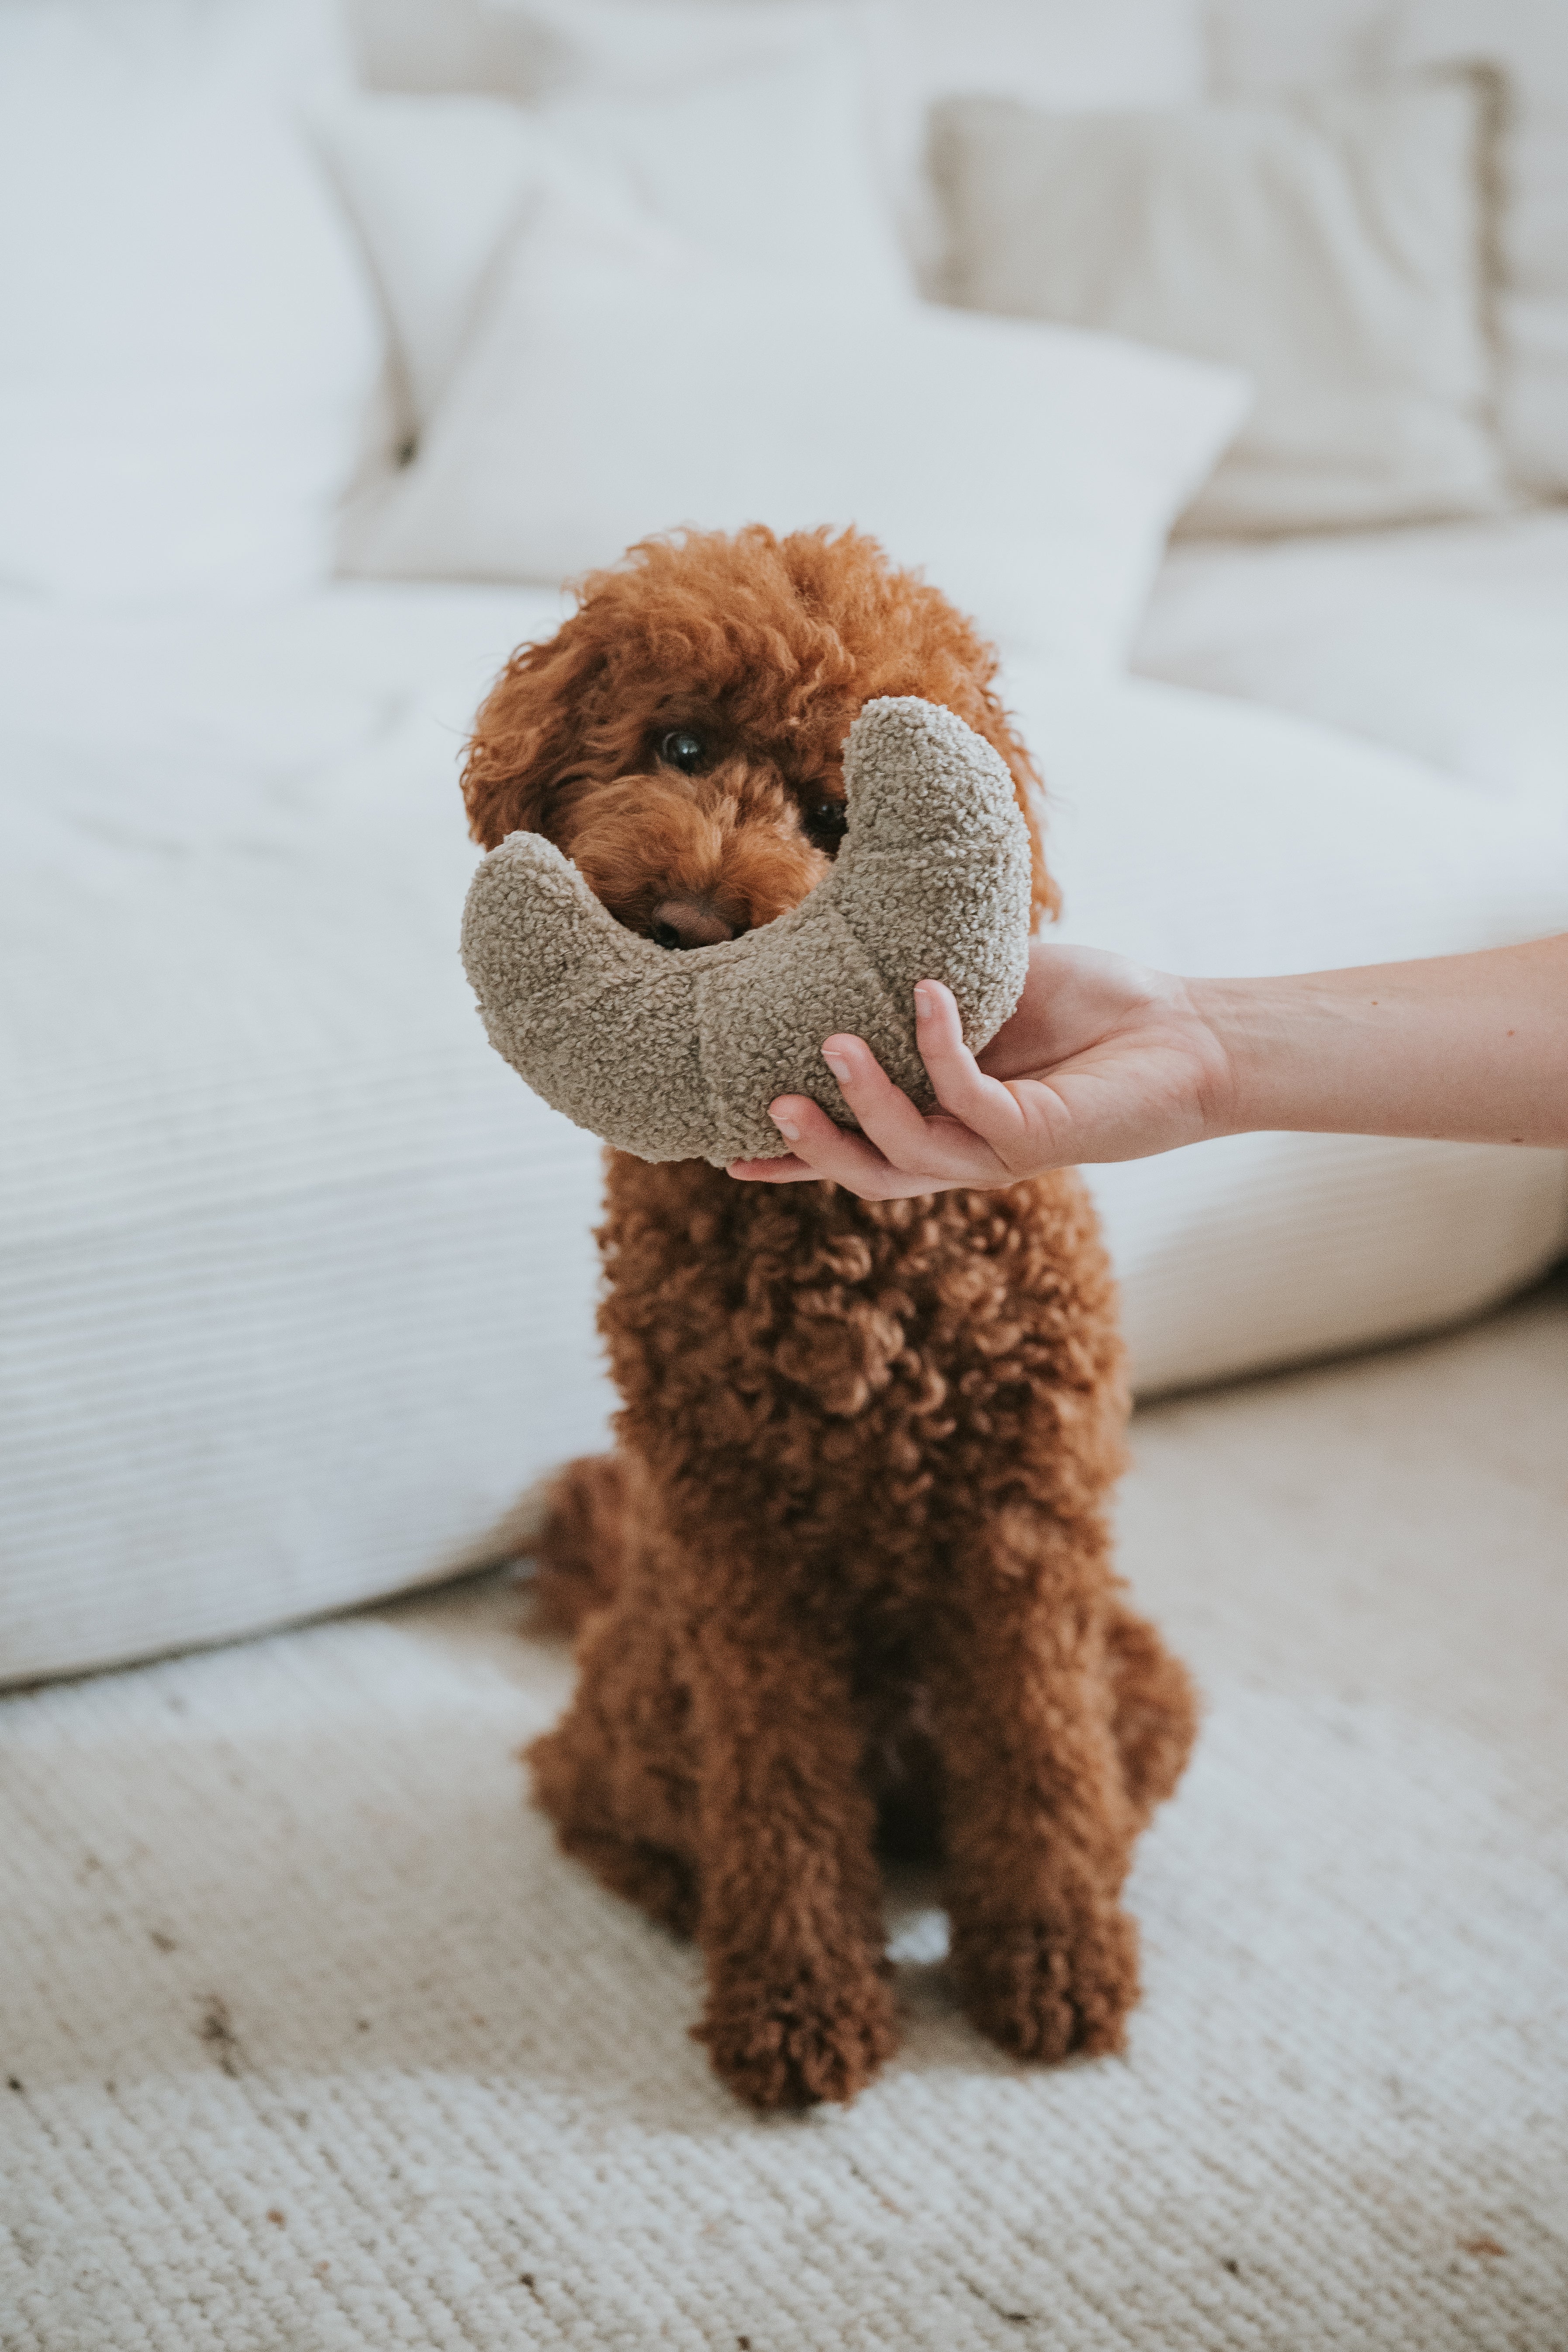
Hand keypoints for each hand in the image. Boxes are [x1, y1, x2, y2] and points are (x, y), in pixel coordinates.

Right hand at [727, 942, 1234, 1198]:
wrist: (1186, 1029)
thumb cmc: (1094, 1006)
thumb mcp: (989, 988)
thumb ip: (924, 988)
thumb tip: (861, 943)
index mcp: (945, 1120)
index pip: (858, 1147)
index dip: (794, 1158)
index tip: (727, 1152)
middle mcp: (966, 1147)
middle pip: (871, 1173)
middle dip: (815, 1149)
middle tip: (768, 1107)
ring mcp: (1000, 1148)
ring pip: (909, 1152)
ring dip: (864, 1101)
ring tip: (833, 1046)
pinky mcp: (1037, 1134)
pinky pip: (968, 1097)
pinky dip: (940, 1046)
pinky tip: (930, 994)